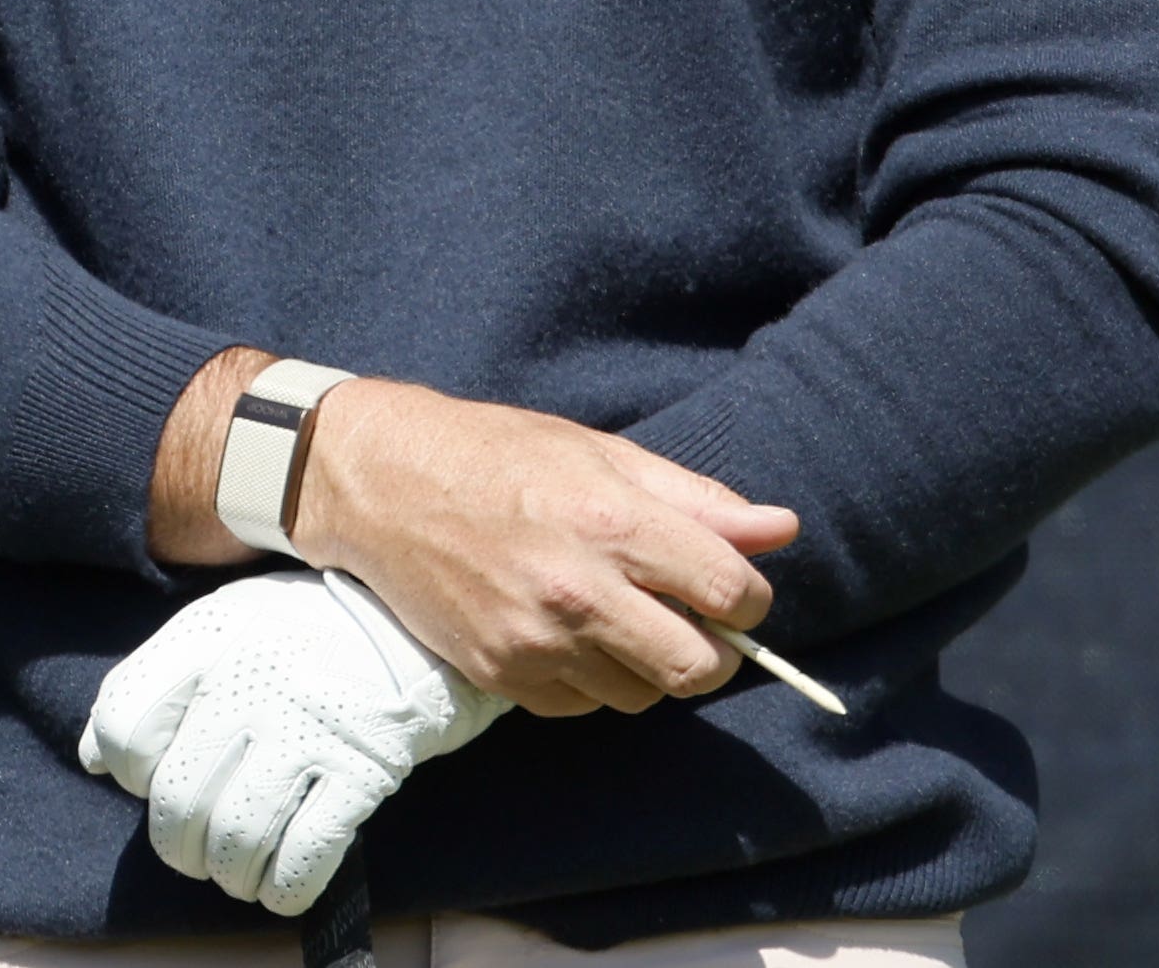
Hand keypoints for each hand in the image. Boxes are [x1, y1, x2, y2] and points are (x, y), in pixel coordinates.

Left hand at [79, 569, 507, 914]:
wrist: (416, 622)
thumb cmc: (303, 632)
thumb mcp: (221, 628)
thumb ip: (154, 685)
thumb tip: (93, 758)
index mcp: (206, 638)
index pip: (124, 726)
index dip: (128, 772)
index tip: (152, 780)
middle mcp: (250, 680)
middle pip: (178, 797)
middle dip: (179, 846)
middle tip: (195, 852)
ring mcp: (309, 725)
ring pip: (237, 834)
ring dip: (230, 874)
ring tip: (236, 873)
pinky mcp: (364, 768)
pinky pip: (308, 852)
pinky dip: (285, 887)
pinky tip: (280, 888)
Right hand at [291, 378, 797, 716]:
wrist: (376, 480)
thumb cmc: (494, 453)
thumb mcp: (599, 452)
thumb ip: (695, 500)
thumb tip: (782, 530)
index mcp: (611, 521)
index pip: (731, 592)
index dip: (747, 596)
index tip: (727, 588)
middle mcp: (577, 588)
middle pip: (700, 669)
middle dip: (712, 651)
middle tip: (685, 621)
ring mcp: (535, 639)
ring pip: (642, 696)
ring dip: (645, 666)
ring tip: (612, 617)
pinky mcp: (499, 674)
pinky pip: (582, 706)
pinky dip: (588, 680)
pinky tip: (562, 633)